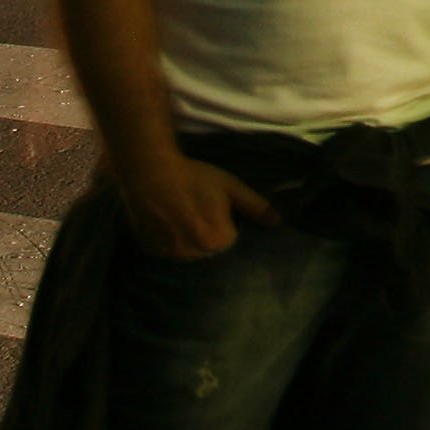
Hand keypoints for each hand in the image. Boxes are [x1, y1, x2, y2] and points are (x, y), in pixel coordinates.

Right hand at [115, 146, 277, 260]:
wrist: (150, 174)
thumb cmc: (195, 178)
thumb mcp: (231, 187)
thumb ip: (256, 206)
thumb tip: (278, 222)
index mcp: (218, 240)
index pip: (230, 236)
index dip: (225, 218)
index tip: (213, 203)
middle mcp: (196, 254)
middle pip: (210, 245)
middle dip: (207, 230)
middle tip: (196, 206)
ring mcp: (171, 255)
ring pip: (189, 250)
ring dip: (189, 237)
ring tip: (180, 213)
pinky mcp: (152, 252)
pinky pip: (169, 250)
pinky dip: (170, 239)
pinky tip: (166, 219)